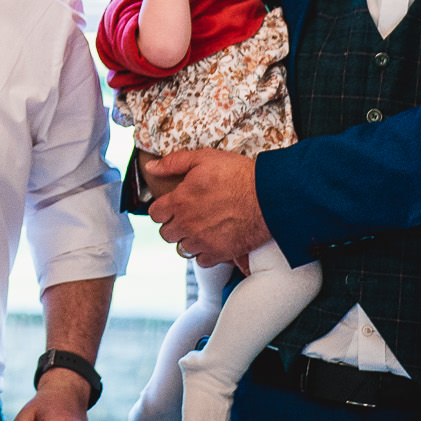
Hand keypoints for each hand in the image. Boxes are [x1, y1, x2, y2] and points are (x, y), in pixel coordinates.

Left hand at [148, 150, 271, 268]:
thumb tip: (151, 167)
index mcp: (179, 201)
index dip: (163, 209)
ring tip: (201, 229)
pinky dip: (205, 253)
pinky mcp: (220, 253)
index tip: (172, 206)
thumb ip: (174, 163)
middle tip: (188, 217)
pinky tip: (214, 241)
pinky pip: (202, 261)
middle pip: (166, 233)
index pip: (155, 214)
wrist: (270, 196)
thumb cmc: (239, 175)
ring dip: (188, 240)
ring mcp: (203, 241)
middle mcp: (187, 224)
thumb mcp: (204, 158)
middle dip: (174, 225)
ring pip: (182, 249)